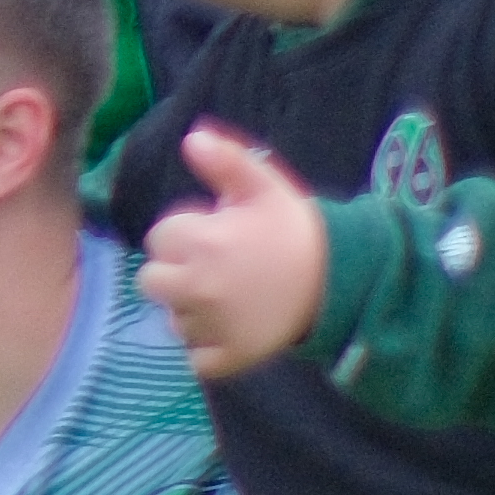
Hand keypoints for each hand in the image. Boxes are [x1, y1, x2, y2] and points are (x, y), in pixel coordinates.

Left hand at [139, 124, 333, 374]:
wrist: (342, 278)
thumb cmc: (296, 229)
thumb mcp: (264, 187)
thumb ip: (226, 162)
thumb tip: (191, 137)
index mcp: (200, 242)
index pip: (159, 238)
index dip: (186, 235)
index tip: (218, 235)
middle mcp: (196, 286)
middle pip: (152, 281)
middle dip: (177, 272)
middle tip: (219, 268)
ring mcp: (211, 325)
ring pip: (173, 320)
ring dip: (192, 310)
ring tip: (232, 296)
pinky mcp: (228, 357)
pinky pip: (196, 357)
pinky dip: (209, 347)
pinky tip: (235, 327)